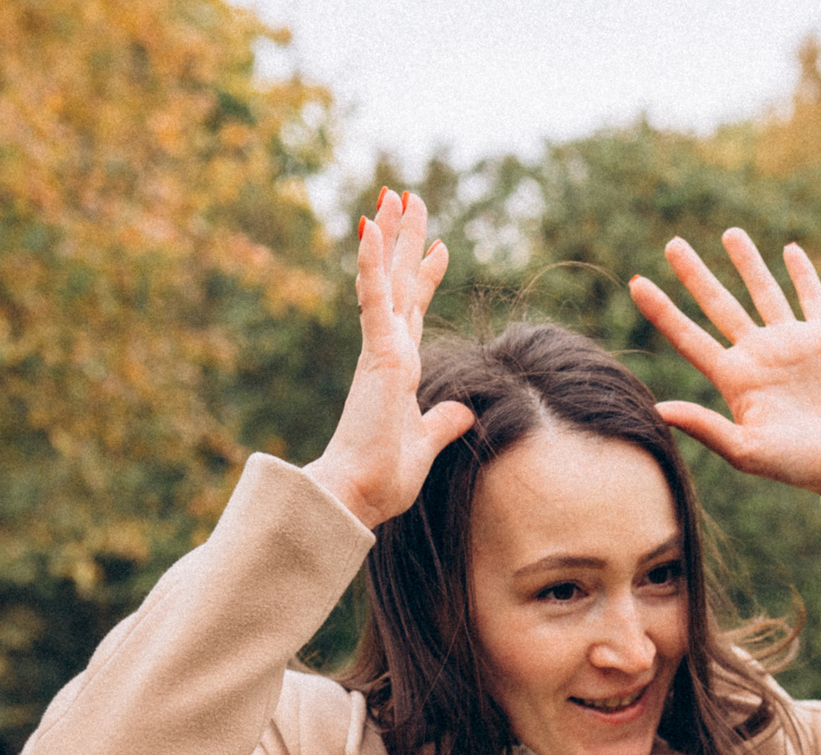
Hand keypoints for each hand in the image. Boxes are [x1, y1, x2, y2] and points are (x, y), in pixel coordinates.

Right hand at [302, 189, 475, 529]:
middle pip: (399, 283)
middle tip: (408, 197)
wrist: (357, 495)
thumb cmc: (383, 477)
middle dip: (405, 239)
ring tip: (395, 194)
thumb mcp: (426, 443)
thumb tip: (463, 410)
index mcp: (398, 369)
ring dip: (390, 236)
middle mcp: (388, 353)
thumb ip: (442, 422)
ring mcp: (381, 351)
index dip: (424, 277)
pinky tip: (371, 228)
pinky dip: (370, 263)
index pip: (413, 311)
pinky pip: (373, 300)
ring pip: (385, 279)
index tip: (439, 246)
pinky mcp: (377, 357)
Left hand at [629, 230, 820, 502]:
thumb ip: (706, 429)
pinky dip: (802, 273)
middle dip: (695, 274)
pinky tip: (790, 251)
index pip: (688, 336)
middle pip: (718, 305)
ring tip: (730, 233)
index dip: (662, 310)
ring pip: (763, 291)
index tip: (635, 283)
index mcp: (735, 379)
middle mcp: (758, 355)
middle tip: (672, 244)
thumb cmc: (799, 465)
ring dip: (746, 262)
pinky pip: (811, 297)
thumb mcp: (748, 451)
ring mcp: (792, 343)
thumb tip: (658, 411)